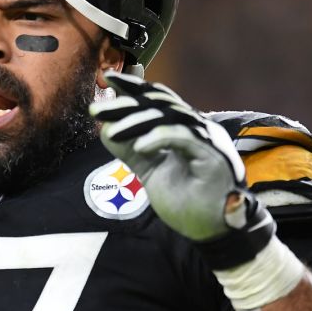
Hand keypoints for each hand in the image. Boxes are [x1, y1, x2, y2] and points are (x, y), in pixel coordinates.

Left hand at [89, 71, 246, 242]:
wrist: (214, 232)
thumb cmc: (188, 202)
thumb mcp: (151, 172)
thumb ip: (130, 151)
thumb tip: (105, 129)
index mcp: (186, 129)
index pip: (159, 100)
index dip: (134, 87)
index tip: (107, 78)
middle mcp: (199, 128)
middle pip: (161, 104)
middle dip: (126, 103)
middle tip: (97, 109)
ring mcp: (209, 140)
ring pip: (171, 117)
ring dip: (138, 121)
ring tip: (111, 131)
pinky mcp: (214, 156)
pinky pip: (184, 137)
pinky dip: (160, 137)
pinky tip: (139, 145)